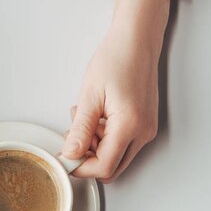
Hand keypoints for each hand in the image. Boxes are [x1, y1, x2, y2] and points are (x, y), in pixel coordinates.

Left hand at [62, 0, 170, 182]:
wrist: (136, 41)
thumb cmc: (116, 59)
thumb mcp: (90, 96)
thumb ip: (80, 129)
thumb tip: (71, 154)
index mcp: (130, 125)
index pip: (103, 166)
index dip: (80, 167)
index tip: (64, 158)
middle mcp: (143, 132)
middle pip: (111, 168)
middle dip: (88, 159)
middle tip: (73, 136)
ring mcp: (146, 130)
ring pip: (116, 158)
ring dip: (95, 147)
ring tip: (84, 119)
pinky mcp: (144, 125)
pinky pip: (122, 145)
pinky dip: (105, 139)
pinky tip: (96, 118)